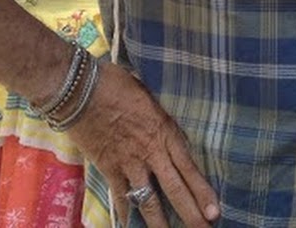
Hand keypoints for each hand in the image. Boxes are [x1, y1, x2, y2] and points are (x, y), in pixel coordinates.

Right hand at [67, 62, 219, 226]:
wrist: (81, 89)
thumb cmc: (115, 83)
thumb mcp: (147, 94)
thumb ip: (158, 116)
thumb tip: (165, 126)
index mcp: (163, 129)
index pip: (188, 165)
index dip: (202, 189)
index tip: (214, 210)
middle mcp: (150, 150)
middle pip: (174, 188)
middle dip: (190, 212)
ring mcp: (129, 162)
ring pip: (149, 200)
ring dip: (160, 223)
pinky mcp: (108, 168)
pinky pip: (120, 197)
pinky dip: (125, 214)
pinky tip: (129, 226)